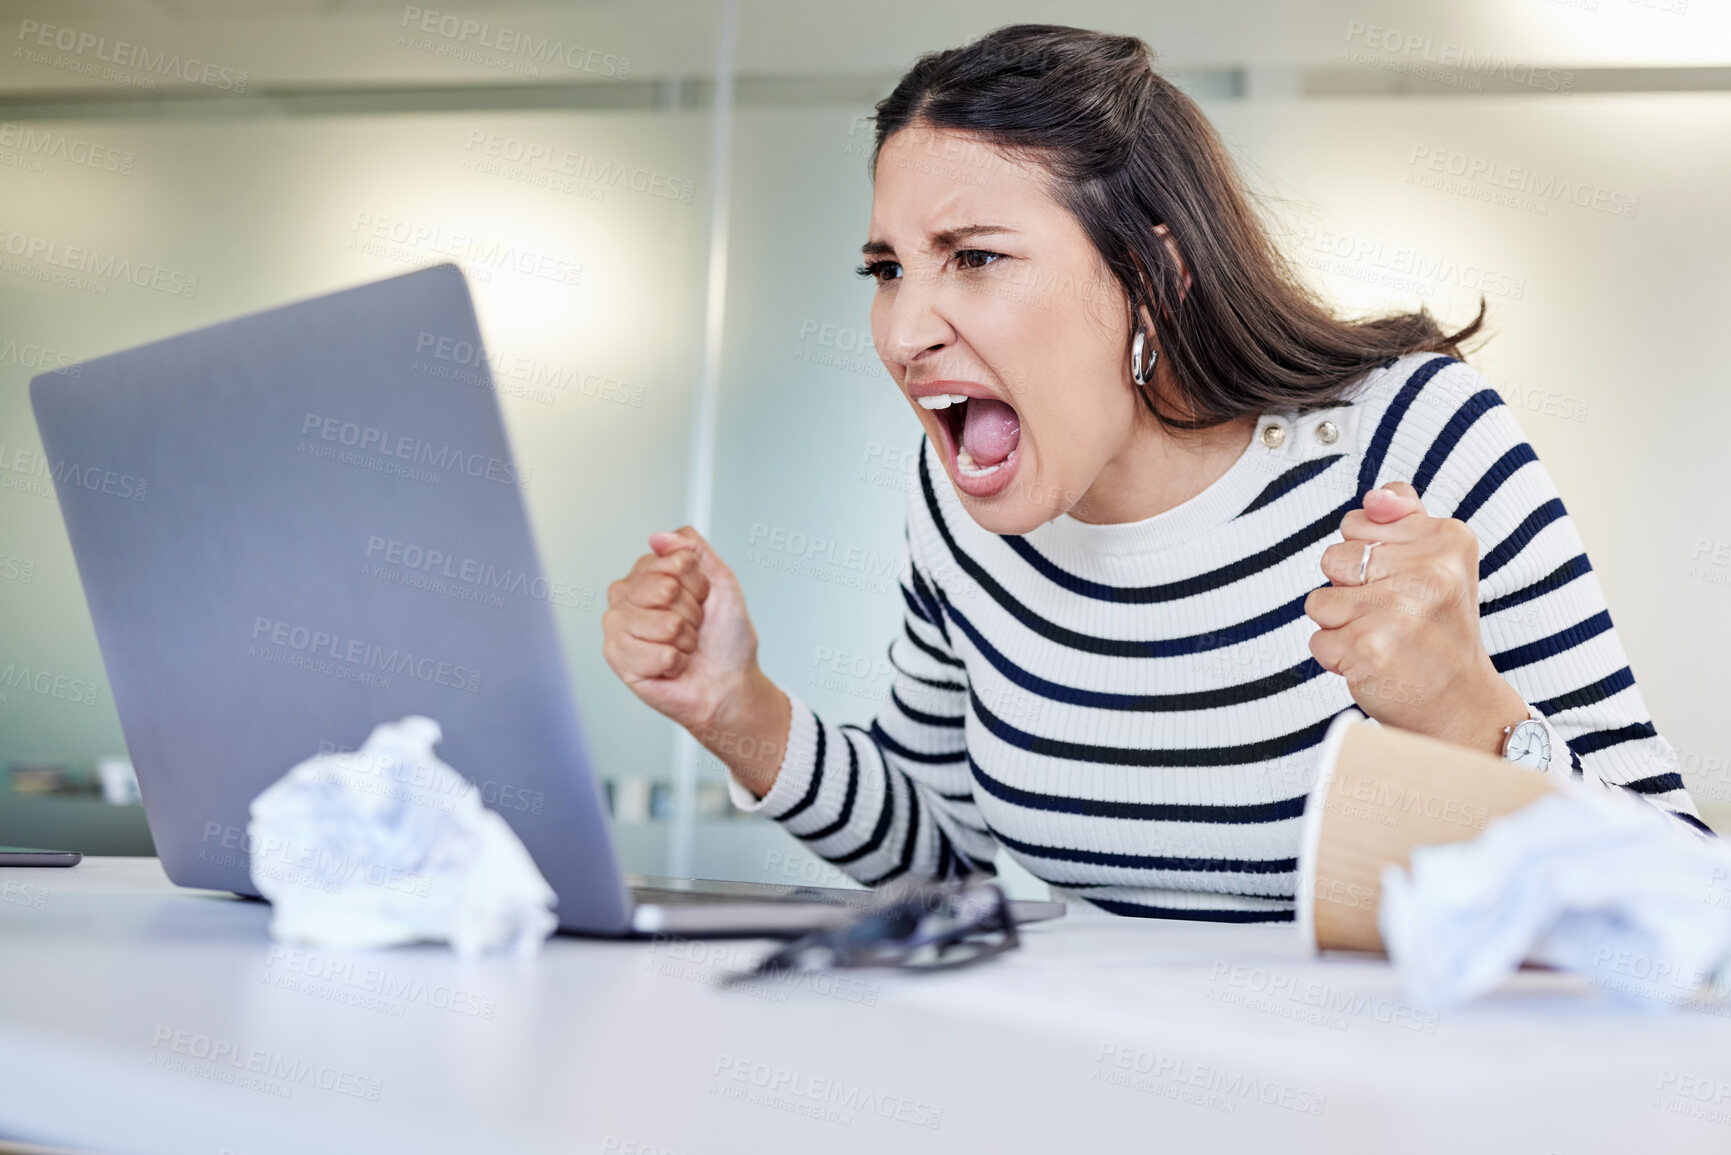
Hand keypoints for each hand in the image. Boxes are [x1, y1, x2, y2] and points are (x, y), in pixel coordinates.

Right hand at [601, 527, 789, 792]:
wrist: (729, 685)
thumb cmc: (726, 640)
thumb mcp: (722, 583)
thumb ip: (693, 550)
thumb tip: (658, 536)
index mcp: (649, 573)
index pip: (672, 561)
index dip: (697, 585)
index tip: (703, 600)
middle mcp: (627, 596)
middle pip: (663, 588)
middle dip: (690, 612)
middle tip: (692, 627)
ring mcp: (618, 626)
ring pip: (661, 623)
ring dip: (683, 640)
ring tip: (682, 648)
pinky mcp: (616, 657)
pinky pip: (654, 653)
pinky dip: (673, 663)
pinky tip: (670, 666)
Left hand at [1304, 482, 1527, 754]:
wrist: (1461, 702)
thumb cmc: (1439, 628)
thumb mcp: (1440, 560)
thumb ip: (1403, 515)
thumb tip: (1373, 499)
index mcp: (1446, 540)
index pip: (1357, 522)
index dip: (1366, 557)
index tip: (1403, 582)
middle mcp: (1428, 573)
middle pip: (1333, 559)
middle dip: (1349, 590)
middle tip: (1392, 615)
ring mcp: (1399, 612)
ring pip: (1319, 600)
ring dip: (1340, 625)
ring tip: (1382, 638)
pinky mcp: (1370, 649)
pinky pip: (1318, 640)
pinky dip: (1336, 656)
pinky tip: (1373, 662)